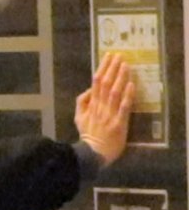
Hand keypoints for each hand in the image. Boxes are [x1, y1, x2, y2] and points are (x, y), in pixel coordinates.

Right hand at [77, 52, 136, 166]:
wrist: (91, 154)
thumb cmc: (88, 136)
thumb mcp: (78, 118)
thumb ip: (81, 102)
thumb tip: (89, 89)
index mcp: (91, 105)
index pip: (96, 82)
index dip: (103, 68)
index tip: (109, 56)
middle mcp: (100, 107)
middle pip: (105, 84)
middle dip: (113, 68)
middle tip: (120, 55)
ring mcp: (109, 115)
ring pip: (114, 93)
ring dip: (120, 78)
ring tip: (126, 65)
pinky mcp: (118, 123)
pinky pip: (123, 107)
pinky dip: (127, 96)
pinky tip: (131, 85)